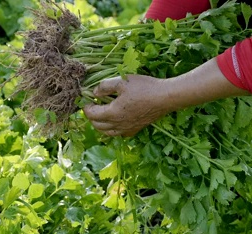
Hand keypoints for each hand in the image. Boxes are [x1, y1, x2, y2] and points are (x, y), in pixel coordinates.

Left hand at [83, 59, 249, 136]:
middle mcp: (118, 124)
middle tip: (91, 106)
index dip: (86, 107)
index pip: (92, 114)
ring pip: (108, 132)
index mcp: (113, 113)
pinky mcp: (136, 129)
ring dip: (100, 125)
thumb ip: (104, 86)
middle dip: (91, 117)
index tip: (86, 99)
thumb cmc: (144, 87)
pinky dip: (113, 129)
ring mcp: (128, 128)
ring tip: (101, 115)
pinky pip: (120, 133)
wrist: (165, 98)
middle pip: (97, 126)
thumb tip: (94, 92)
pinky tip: (116, 121)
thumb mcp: (122, 81)